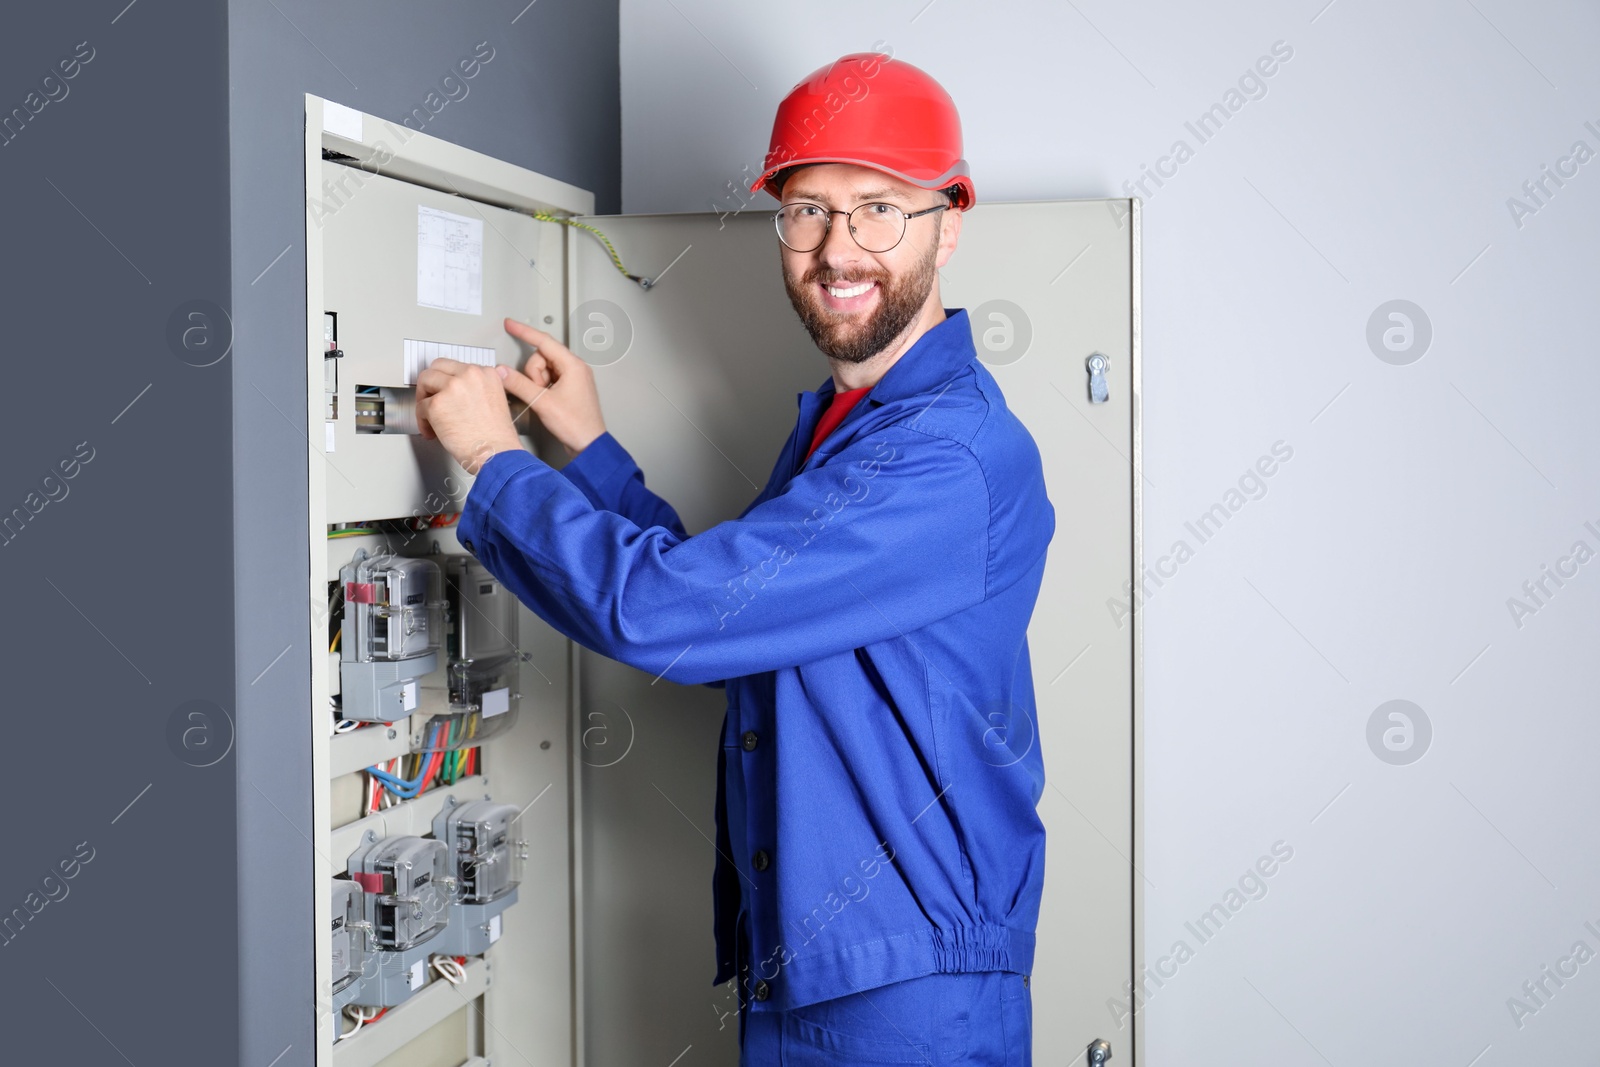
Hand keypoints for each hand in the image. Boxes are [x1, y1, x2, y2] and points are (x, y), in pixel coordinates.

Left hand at [413, 358, 524, 474]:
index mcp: (486, 373)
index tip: (446, 391)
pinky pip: (420, 407)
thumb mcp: (495, 401)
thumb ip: (476, 390)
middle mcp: (469, 375)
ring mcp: (452, 388)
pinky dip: (423, 421)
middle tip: (431, 398)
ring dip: (424, 398)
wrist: (496, 454)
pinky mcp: (437, 404)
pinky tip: (432, 431)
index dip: (448, 381)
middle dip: (432, 383)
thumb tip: (455, 393)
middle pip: (438, 367)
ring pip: (425, 381)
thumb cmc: (497, 438)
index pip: (457, 367)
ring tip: (429, 415)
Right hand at [501, 318, 606, 457]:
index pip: (543, 341)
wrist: (589, 445)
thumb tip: (502, 372)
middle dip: (534, 375)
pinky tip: (547, 401)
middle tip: (540, 392)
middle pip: (541, 358)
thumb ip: (518, 384)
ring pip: (543, 370)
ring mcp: (573, 378)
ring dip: (538, 384)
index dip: (524, 332)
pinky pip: (548, 380)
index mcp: (573, 365)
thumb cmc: (576, 425)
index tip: (510, 324)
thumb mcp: (542, 402)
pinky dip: (542, 388)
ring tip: (546, 400)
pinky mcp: (569, 388)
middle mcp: (575, 368)